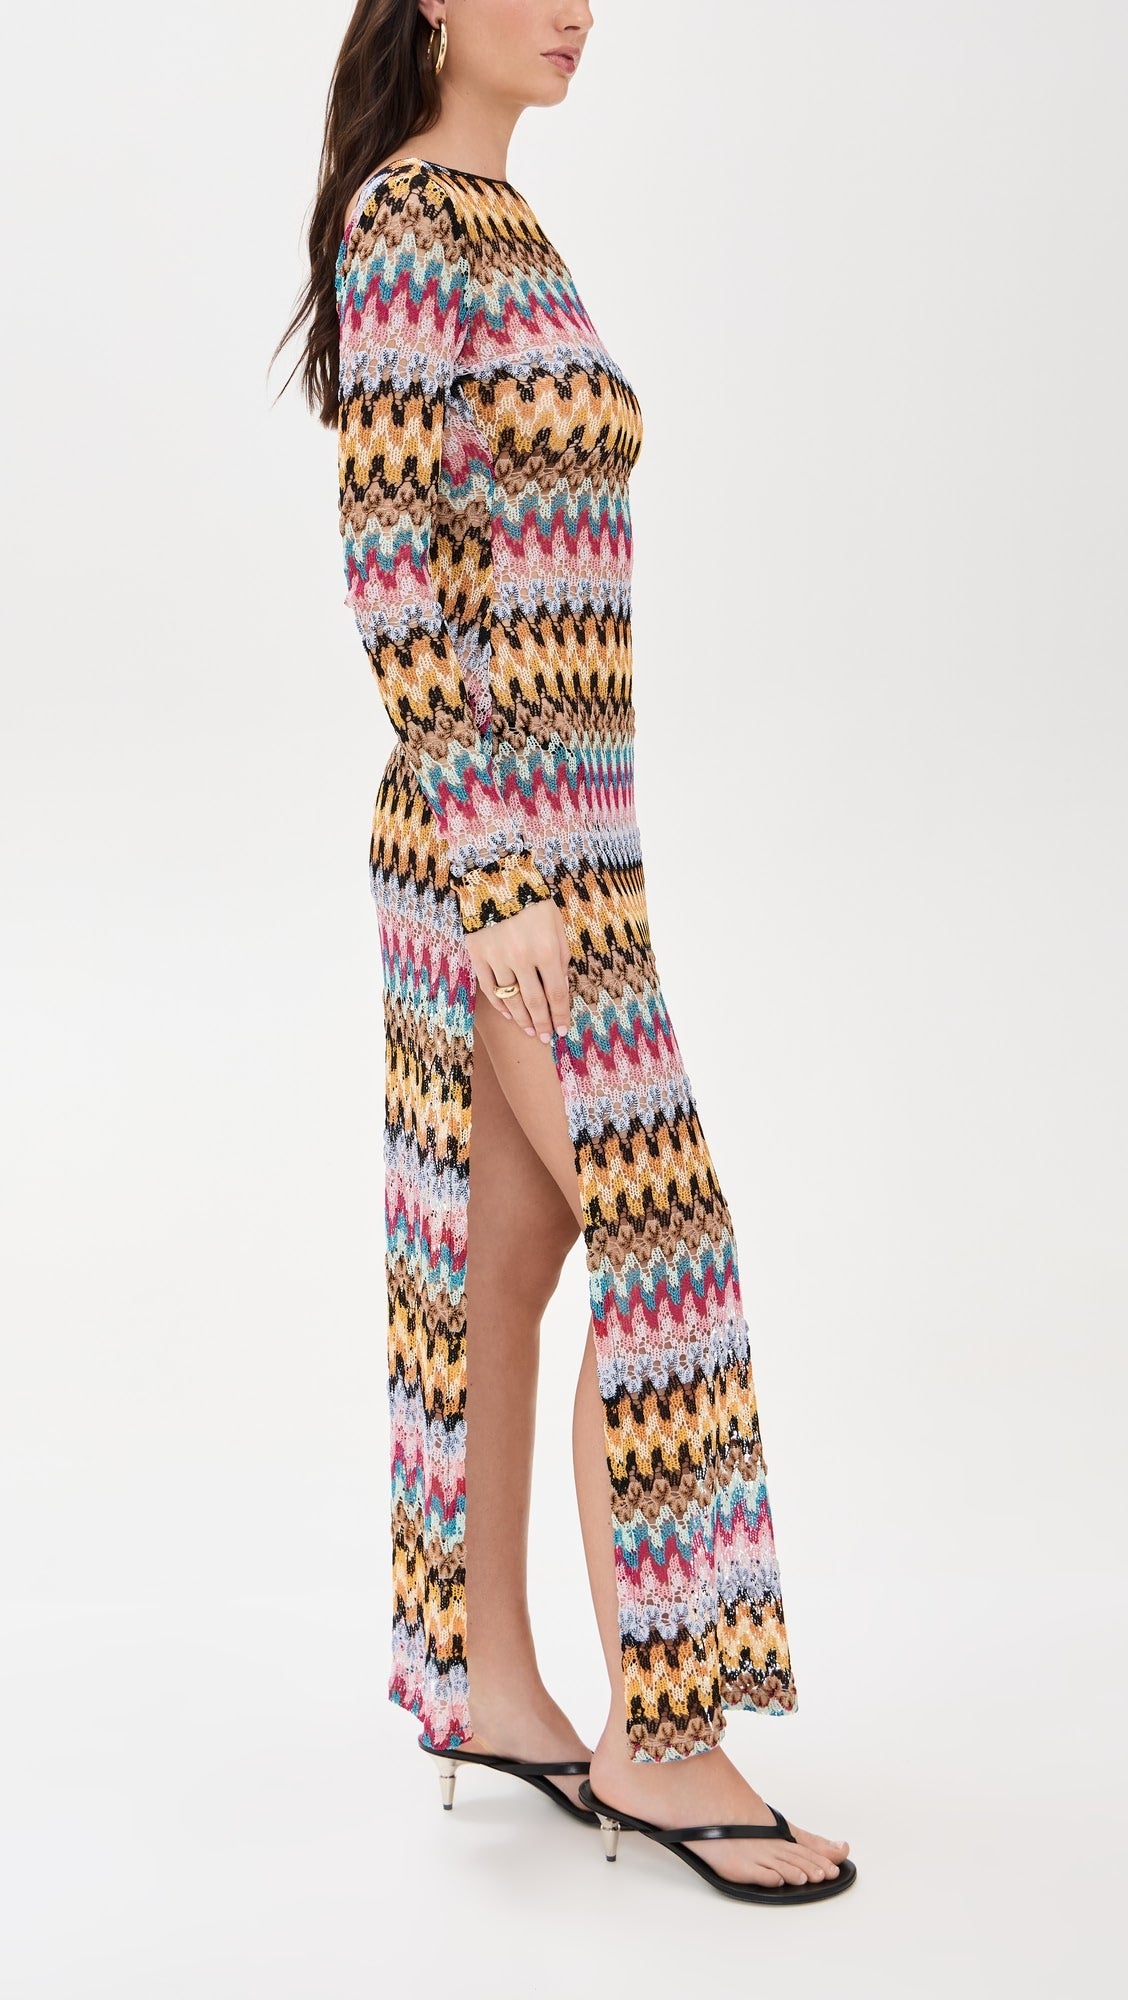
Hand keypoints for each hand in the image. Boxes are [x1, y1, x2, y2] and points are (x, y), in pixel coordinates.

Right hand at [466, 899, 572, 1043]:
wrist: (494, 877)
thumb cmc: (532, 899)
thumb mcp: (556, 923)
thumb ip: (561, 955)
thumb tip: (561, 985)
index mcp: (546, 949)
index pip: (556, 993)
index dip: (560, 1015)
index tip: (563, 1031)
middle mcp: (522, 958)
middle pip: (534, 1001)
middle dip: (542, 1023)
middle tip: (546, 1038)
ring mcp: (497, 958)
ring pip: (511, 999)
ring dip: (522, 1018)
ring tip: (529, 1030)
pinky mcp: (478, 955)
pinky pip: (489, 988)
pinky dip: (499, 1004)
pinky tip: (509, 1014)